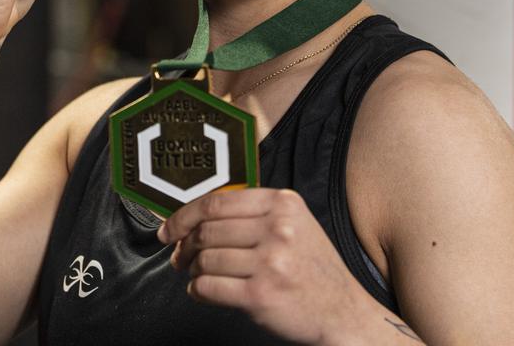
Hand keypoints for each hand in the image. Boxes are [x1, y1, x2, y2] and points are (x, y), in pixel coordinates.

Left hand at [158, 188, 380, 344]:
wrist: (342, 312)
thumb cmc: (313, 270)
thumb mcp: (294, 225)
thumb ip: (253, 214)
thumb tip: (196, 218)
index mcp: (283, 204)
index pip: (217, 201)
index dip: (183, 216)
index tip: (170, 229)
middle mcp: (278, 229)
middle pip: (207, 230)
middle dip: (185, 246)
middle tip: (180, 256)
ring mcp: (270, 263)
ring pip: (205, 259)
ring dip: (193, 270)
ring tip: (199, 275)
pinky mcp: (261, 295)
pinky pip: (209, 287)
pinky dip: (198, 290)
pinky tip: (204, 291)